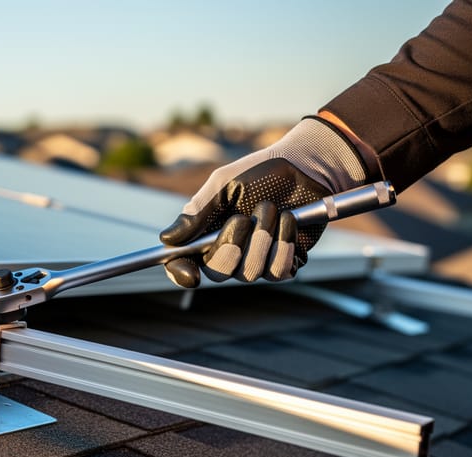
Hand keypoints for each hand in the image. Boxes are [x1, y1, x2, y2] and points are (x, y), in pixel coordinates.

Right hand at [159, 116, 373, 287]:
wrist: (305, 166)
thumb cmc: (259, 172)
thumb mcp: (222, 185)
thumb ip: (196, 213)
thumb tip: (166, 240)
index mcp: (206, 233)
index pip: (184, 263)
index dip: (182, 273)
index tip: (190, 274)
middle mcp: (229, 252)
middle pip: (218, 273)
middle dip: (231, 246)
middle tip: (243, 218)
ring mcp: (257, 260)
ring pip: (250, 272)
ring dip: (262, 239)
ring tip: (272, 208)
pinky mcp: (285, 261)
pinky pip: (278, 271)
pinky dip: (283, 244)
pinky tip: (289, 221)